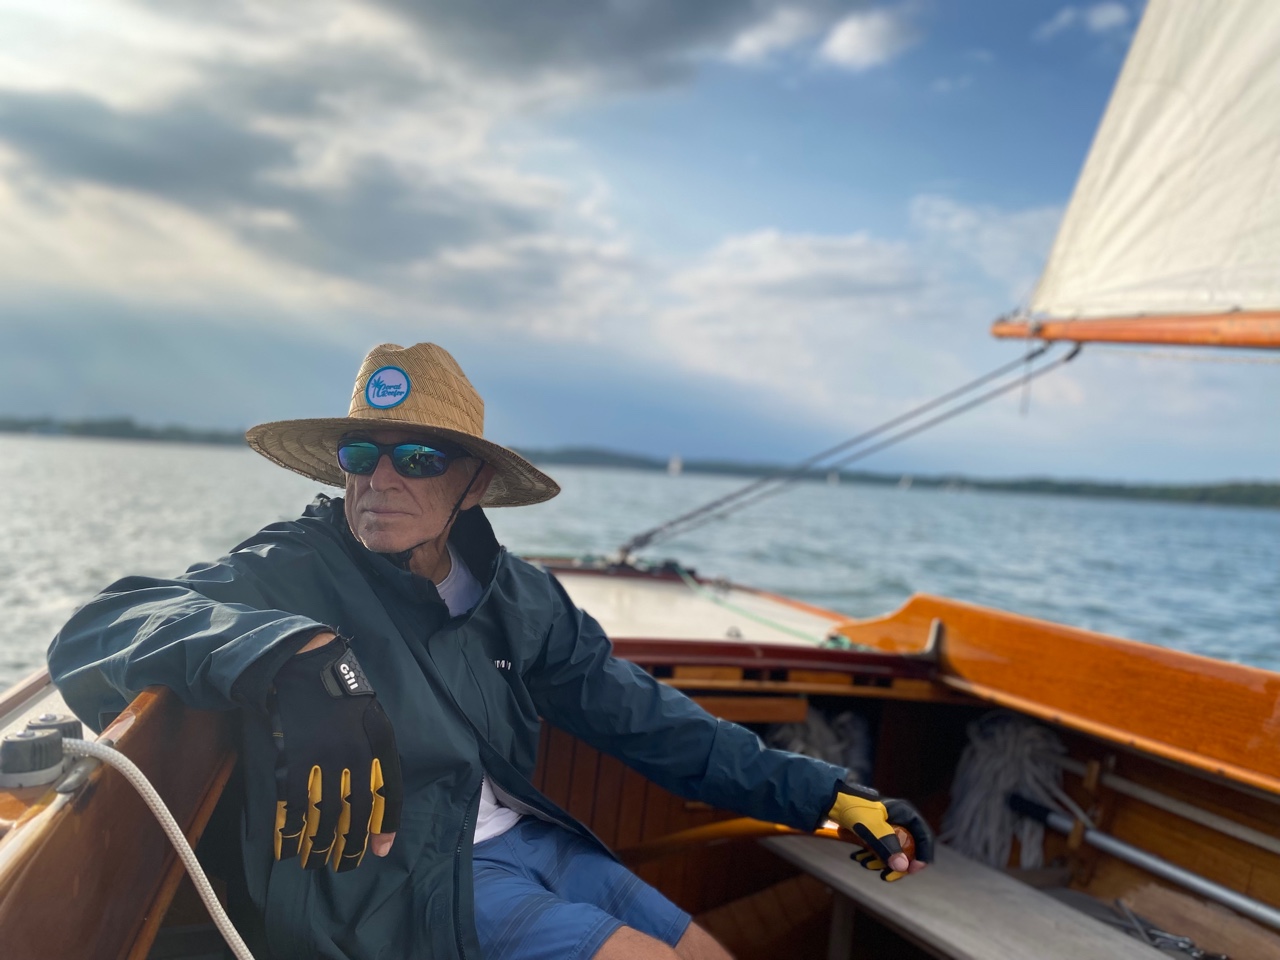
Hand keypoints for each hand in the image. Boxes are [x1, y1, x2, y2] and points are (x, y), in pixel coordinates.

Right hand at [270, 636, 402, 870]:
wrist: (307, 666)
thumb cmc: (342, 696)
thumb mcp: (373, 718)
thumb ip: (376, 754)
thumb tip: (375, 796)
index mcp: (381, 743)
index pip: (390, 793)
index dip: (386, 825)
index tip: (380, 850)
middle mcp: (357, 753)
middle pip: (358, 810)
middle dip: (351, 844)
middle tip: (343, 866)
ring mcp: (326, 756)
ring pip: (326, 812)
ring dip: (320, 843)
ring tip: (314, 862)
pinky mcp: (296, 757)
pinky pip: (294, 803)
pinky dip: (290, 828)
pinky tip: (287, 846)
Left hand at [828, 783, 933, 880]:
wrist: (832, 800)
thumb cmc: (854, 808)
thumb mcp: (872, 827)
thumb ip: (887, 846)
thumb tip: (903, 867)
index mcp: (905, 814)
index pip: (924, 837)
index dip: (923, 855)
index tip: (913, 869)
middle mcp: (900, 820)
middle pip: (909, 848)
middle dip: (898, 863)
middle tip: (887, 876)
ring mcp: (888, 826)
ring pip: (893, 851)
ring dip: (882, 861)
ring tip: (865, 864)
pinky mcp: (876, 832)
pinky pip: (881, 849)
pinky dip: (872, 856)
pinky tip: (859, 858)